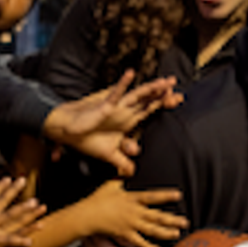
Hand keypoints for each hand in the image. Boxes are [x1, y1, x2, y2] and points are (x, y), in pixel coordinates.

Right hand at [42, 71, 181, 175]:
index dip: (163, 104)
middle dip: (163, 95)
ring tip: (165, 82)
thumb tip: (132, 172)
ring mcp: (116, 107)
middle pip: (148, 100)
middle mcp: (125, 111)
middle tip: (178, 88)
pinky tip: (130, 74)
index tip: (178, 99)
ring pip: (137, 95)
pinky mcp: (104, 105)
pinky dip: (122, 84)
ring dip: (151, 88)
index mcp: (128, 120)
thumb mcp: (109, 154)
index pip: (149, 110)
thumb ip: (122, 161)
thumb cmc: (87, 139)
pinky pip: (115, 93)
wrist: (68, 133)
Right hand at [80, 181, 187, 246]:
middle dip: (172, 219)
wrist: (87, 215)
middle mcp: (134, 212)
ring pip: (152, 230)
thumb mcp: (110, 184)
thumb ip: (121, 176)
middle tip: (185, 221)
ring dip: (165, 232)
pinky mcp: (125, 234)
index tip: (178, 195)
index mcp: (131, 198)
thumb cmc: (97, 199)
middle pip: (156, 216)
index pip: (152, 196)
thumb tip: (127, 167)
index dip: (166, 196)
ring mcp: (130, 224)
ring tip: (177, 234)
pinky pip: (140, 242)